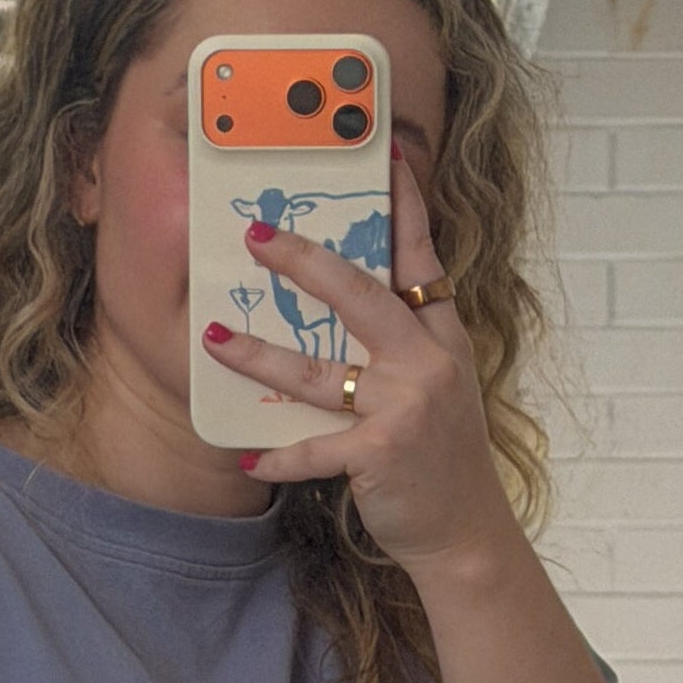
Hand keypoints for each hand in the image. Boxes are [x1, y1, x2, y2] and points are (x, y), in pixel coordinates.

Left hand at [200, 149, 522, 579]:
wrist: (465, 530)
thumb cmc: (441, 457)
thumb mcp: (438, 387)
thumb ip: (403, 344)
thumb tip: (343, 306)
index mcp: (442, 336)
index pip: (421, 257)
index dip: (403, 204)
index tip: (386, 151)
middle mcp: (427, 360)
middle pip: (359, 294)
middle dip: (304, 261)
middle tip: (256, 235)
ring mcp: (405, 405)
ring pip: (318, 370)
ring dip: (260, 354)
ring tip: (217, 336)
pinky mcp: (381, 451)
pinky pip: (315, 448)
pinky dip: (280, 454)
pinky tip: (248, 452)